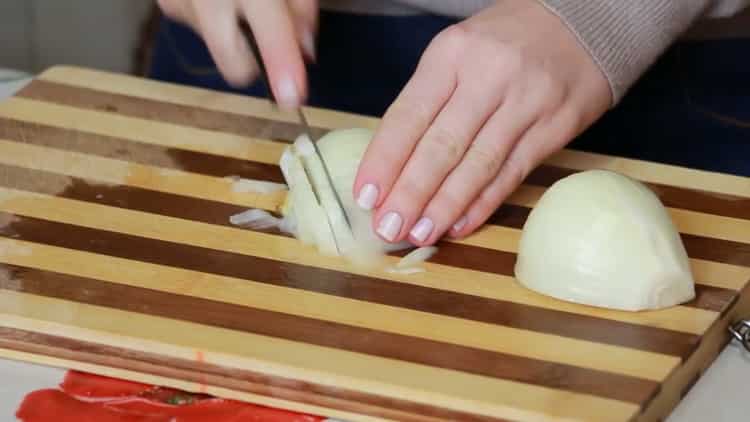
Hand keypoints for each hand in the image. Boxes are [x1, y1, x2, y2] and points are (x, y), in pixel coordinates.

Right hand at [157, 0, 316, 108]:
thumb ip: (300, 6)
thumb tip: (304, 48)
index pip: (268, 33)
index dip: (282, 65)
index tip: (292, 97)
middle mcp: (206, 0)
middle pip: (235, 65)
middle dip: (258, 63)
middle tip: (274, 36)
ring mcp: (180, 4)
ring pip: (221, 46)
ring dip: (239, 31)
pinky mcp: (168, 5)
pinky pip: (204, 26)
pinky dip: (220, 16)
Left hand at [353, 1, 611, 245]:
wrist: (583, 21)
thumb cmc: (504, 42)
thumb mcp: (457, 52)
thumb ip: (428, 100)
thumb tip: (394, 166)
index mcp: (452, 54)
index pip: (409, 115)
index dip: (384, 160)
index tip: (364, 196)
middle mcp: (488, 77)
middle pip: (441, 145)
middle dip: (410, 193)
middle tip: (387, 227)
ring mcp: (526, 103)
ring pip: (477, 165)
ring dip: (444, 206)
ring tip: (419, 234)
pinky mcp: (555, 127)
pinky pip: (513, 173)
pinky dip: (483, 203)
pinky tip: (459, 225)